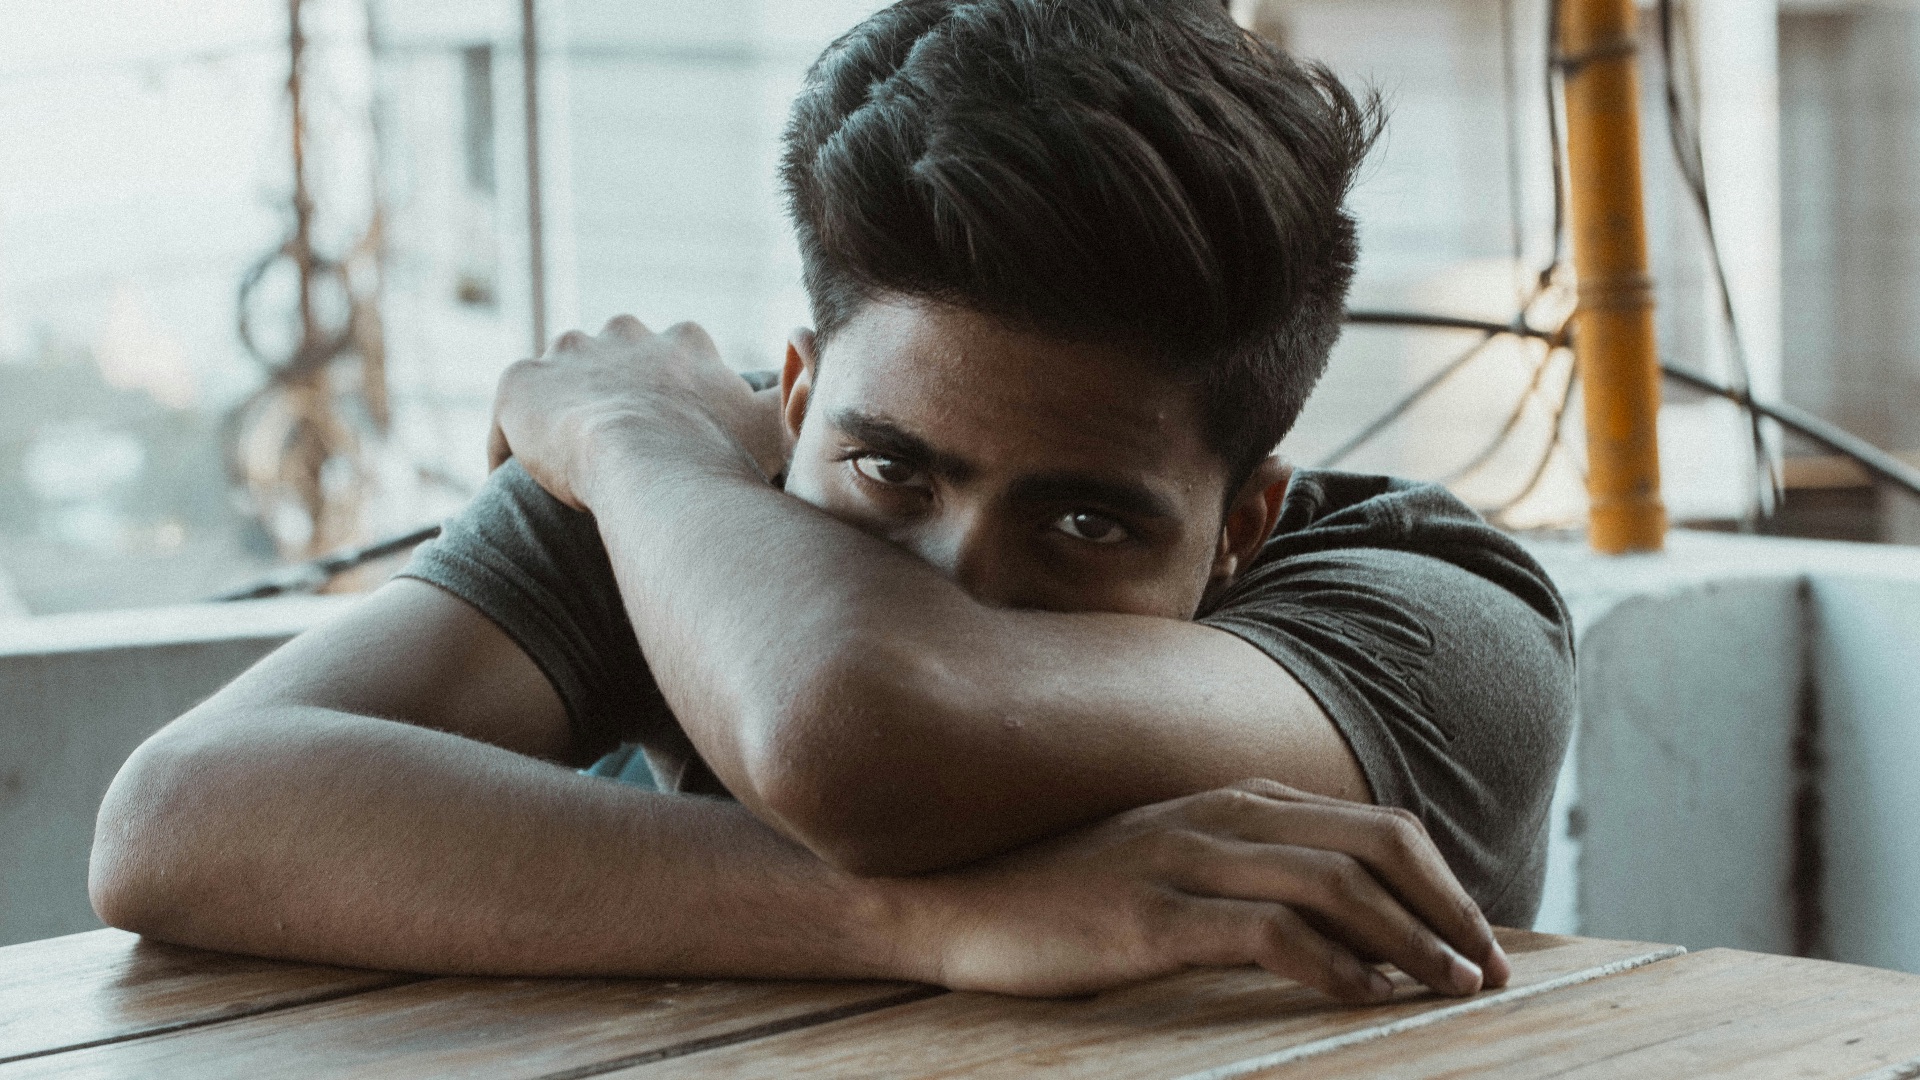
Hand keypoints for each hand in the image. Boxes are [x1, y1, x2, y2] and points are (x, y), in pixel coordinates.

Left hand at [487, 316, 785, 509]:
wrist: (650, 464)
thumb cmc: (720, 454)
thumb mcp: (777, 425)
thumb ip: (801, 391)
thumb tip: (808, 346)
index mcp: (682, 342)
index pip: (675, 358)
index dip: (671, 400)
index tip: (671, 441)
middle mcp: (623, 333)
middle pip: (613, 360)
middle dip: (612, 397)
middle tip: (615, 457)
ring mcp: (567, 355)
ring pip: (560, 382)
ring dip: (561, 417)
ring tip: (564, 472)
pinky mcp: (518, 384)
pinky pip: (509, 418)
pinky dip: (511, 448)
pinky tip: (517, 487)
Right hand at [902, 779, 1509, 1001]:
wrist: (956, 900)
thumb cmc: (1067, 894)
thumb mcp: (1169, 862)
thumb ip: (1246, 868)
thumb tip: (1343, 922)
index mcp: (1231, 799)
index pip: (1371, 826)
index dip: (1439, 883)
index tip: (1474, 939)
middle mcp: (1219, 815)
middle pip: (1375, 844)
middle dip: (1448, 908)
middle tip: (1489, 969)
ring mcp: (1185, 860)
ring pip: (1337, 885)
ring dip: (1411, 941)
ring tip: (1450, 989)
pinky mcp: (1153, 917)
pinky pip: (1271, 933)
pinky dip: (1336, 966)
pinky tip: (1365, 998)